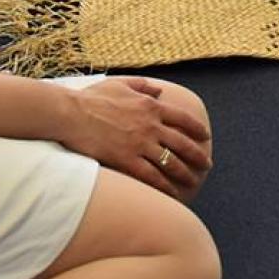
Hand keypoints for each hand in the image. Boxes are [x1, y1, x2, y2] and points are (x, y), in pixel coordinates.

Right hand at [62, 75, 214, 199]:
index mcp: (151, 106)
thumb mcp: (120, 84)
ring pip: (171, 163)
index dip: (197, 129)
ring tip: (193, 182)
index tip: (205, 137)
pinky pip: (152, 177)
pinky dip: (165, 186)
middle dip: (198, 155)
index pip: (183, 119)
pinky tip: (172, 194)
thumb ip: (142, 86)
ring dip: (185, 174)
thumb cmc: (92, 98)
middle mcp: (151, 126)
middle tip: (207, 164)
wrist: (71, 114)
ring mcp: (140, 144)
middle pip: (183, 144)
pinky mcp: (128, 160)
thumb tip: (158, 89)